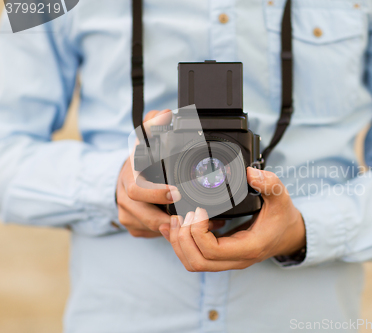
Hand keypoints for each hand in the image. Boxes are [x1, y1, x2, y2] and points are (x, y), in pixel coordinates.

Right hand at [116, 109, 224, 237]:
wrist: (121, 178)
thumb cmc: (138, 160)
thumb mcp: (143, 137)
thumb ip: (154, 123)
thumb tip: (165, 114)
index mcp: (129, 176)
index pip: (138, 189)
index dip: (156, 193)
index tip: (177, 192)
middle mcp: (125, 198)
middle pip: (145, 215)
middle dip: (171, 218)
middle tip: (194, 216)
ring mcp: (127, 214)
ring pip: (150, 228)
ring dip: (175, 228)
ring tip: (199, 224)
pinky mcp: (133, 227)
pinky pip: (152, 235)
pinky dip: (170, 234)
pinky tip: (188, 230)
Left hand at [161, 168, 305, 270]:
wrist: (288, 234)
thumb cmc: (282, 217)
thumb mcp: (281, 197)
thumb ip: (269, 184)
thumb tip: (251, 173)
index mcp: (248, 247)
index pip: (212, 250)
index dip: (198, 230)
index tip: (199, 210)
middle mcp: (236, 259)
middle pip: (197, 262)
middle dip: (183, 238)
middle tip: (184, 215)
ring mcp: (227, 260)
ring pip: (193, 263)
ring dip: (179, 243)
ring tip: (178, 219)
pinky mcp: (220, 256)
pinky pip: (195, 257)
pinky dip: (182, 244)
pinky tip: (179, 226)